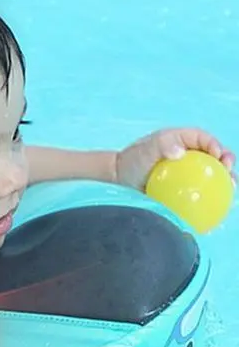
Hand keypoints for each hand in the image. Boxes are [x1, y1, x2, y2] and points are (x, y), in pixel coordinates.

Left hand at [115, 127, 234, 190]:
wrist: (118, 180)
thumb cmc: (133, 160)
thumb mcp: (146, 149)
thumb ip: (163, 145)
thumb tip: (181, 152)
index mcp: (181, 141)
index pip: (204, 140)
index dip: (216, 146)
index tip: (219, 157)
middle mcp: (187, 155)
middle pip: (213, 157)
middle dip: (227, 163)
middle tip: (229, 174)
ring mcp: (186, 172)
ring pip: (210, 175)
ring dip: (223, 181)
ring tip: (231, 189)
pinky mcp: (182, 188)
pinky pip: (199, 190)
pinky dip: (209, 196)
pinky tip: (215, 206)